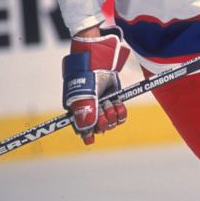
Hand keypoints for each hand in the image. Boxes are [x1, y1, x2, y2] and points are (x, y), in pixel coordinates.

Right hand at [62, 28, 129, 144]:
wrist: (99, 62)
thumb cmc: (87, 78)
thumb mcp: (85, 97)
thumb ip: (86, 115)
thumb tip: (87, 134)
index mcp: (78, 111)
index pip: (83, 130)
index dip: (88, 134)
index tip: (92, 138)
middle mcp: (90, 110)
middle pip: (100, 128)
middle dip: (103, 120)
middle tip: (103, 107)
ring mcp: (102, 106)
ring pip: (111, 122)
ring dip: (112, 114)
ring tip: (110, 103)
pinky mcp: (113, 100)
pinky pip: (120, 115)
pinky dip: (121, 112)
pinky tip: (119, 105)